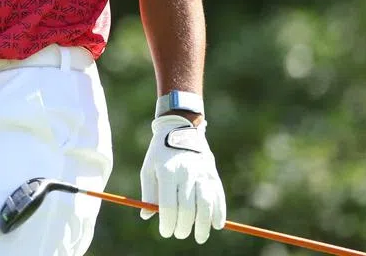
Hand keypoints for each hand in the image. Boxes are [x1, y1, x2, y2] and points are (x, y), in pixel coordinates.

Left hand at [139, 114, 226, 243]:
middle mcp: (186, 172)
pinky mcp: (212, 173)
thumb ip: (148, 193)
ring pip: (205, 205)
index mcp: (167, 172)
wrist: (181, 128)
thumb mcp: (148, 168)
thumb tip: (146, 216)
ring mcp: (201, 173)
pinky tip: (216, 225)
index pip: (169, 205)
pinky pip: (218, 196)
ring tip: (199, 237)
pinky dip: (219, 213)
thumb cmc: (160, 152)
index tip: (165, 232)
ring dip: (203, 225)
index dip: (167, 223)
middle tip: (179, 234)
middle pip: (188, 208)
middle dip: (183, 227)